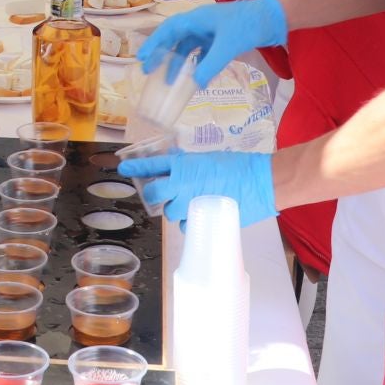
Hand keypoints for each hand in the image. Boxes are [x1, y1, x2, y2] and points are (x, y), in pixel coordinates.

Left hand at [116, 149, 276, 224]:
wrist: (260, 181)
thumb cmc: (239, 166)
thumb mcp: (209, 159)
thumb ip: (190, 165)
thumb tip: (179, 167)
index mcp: (183, 165)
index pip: (152, 166)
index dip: (136, 167)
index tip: (124, 168)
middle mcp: (181, 185)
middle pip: (153, 193)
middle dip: (154, 194)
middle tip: (161, 195)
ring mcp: (189, 204)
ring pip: (170, 212)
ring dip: (176, 209)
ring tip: (191, 203)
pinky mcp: (201, 220)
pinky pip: (187, 225)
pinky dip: (191, 222)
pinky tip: (201, 216)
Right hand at [137, 0, 287, 87]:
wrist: (272, 18)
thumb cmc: (247, 25)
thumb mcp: (227, 46)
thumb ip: (210, 65)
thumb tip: (195, 85)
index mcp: (196, 19)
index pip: (168, 30)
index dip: (153, 44)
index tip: (142, 58)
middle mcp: (200, 24)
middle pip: (175, 40)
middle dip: (162, 56)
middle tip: (150, 71)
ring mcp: (210, 31)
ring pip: (188, 48)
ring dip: (179, 63)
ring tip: (171, 80)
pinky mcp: (221, 39)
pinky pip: (203, 53)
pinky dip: (197, 64)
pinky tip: (196, 78)